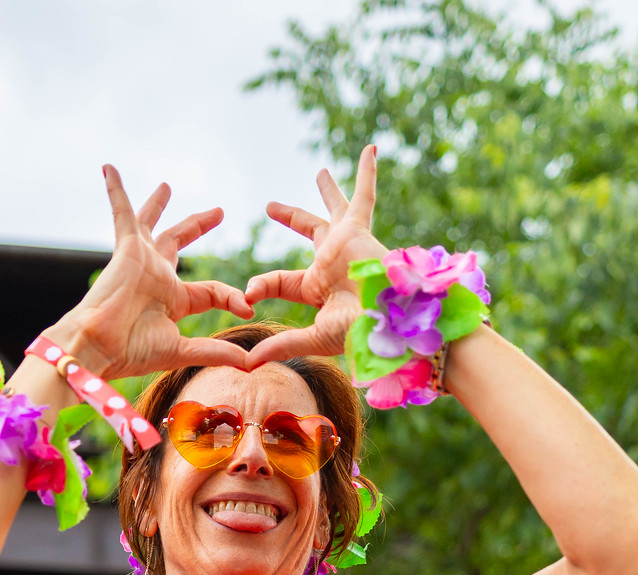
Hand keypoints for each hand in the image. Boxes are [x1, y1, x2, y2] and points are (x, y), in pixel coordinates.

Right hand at [43, 167, 250, 380]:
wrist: (99, 345)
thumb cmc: (133, 351)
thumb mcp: (183, 350)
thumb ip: (215, 352)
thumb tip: (248, 362)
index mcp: (173, 300)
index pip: (211, 290)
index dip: (232, 297)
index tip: (247, 307)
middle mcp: (156, 276)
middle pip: (179, 243)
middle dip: (198, 226)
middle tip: (219, 212)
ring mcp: (141, 260)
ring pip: (152, 224)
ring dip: (158, 205)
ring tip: (167, 186)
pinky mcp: (126, 248)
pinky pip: (121, 212)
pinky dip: (116, 190)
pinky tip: (109, 168)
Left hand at [243, 145, 388, 366]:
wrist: (391, 322)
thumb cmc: (359, 333)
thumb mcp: (314, 337)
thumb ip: (282, 344)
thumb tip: (249, 362)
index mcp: (320, 288)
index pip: (281, 280)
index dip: (261, 286)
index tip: (247, 296)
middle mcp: (333, 262)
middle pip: (309, 232)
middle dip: (292, 218)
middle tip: (271, 207)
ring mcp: (347, 244)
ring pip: (334, 210)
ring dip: (327, 190)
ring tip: (320, 171)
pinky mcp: (359, 229)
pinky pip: (364, 194)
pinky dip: (367, 172)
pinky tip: (370, 148)